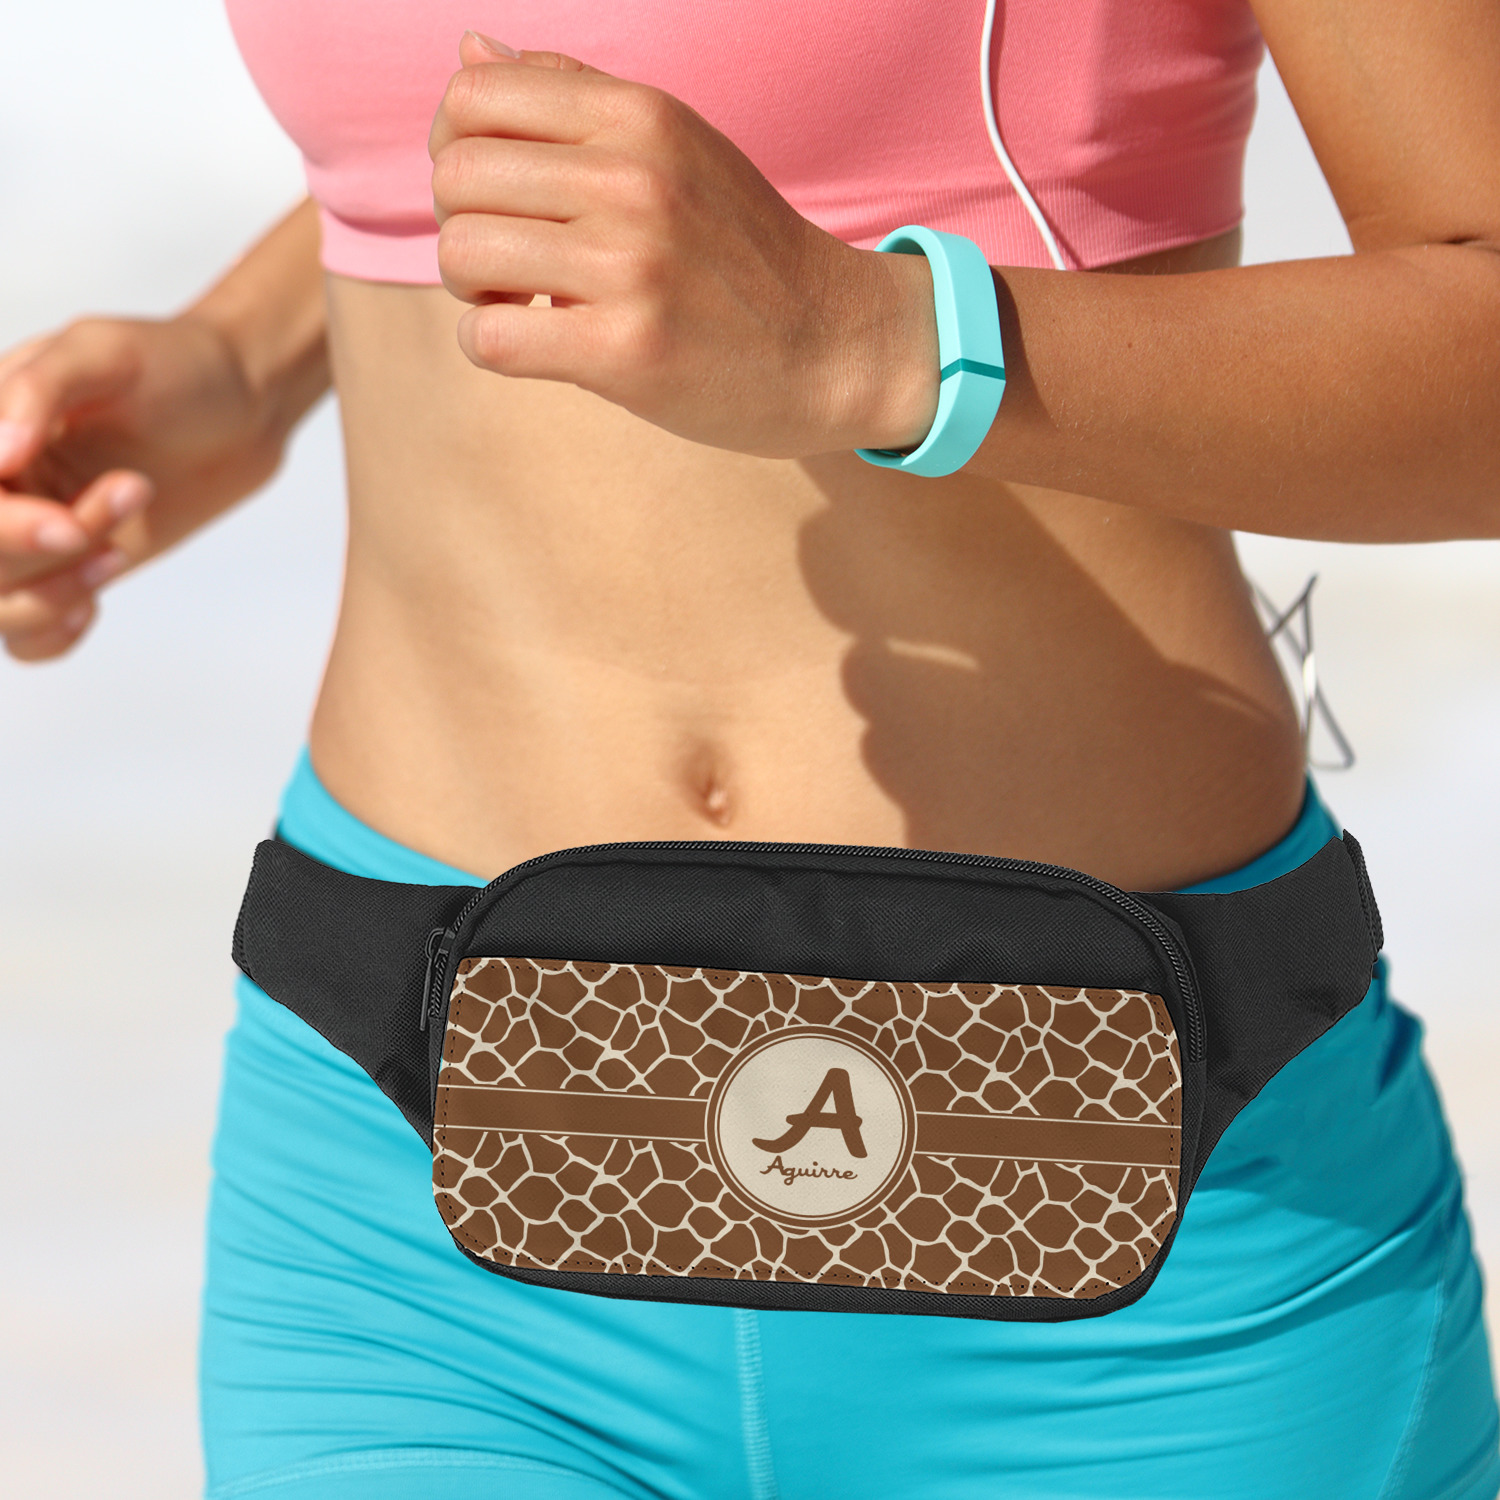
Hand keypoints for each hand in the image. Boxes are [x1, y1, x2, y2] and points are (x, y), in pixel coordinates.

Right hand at [0, 314, 290, 660]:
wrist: (237, 408)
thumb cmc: (172, 366)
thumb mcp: (104, 352)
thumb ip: (38, 389)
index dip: (3, 526)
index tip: (68, 524)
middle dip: (38, 551)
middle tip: (131, 491)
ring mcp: (24, 534)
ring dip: (56, 589)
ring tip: (125, 538)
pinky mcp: (65, 572)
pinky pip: (26, 637)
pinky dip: (53, 632)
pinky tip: (94, 603)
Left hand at [430, 33, 939, 457]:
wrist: (834, 347)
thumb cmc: (744, 256)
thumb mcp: (677, 147)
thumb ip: (575, 96)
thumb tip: (470, 50)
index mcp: (639, 117)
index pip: (472, 98)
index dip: (456, 151)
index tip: (497, 197)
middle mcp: (633, 179)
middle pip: (455, 177)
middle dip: (461, 225)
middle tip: (509, 263)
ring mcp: (630, 266)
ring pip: (462, 255)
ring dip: (473, 292)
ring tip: (522, 305)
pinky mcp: (627, 350)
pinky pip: (490, 340)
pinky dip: (489, 347)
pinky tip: (532, 345)